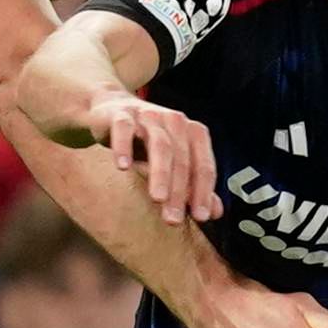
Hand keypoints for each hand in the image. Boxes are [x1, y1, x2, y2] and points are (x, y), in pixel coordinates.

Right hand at [87, 90, 219, 225]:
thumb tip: (215, 213)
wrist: (113, 108)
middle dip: (180, 190)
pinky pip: (124, 128)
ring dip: (160, 173)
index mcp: (192, 132)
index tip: (201, 217)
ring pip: (159, 145)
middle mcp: (174, 121)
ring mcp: (148, 116)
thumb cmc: (146, 140)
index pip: (204, 165)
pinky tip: (123, 167)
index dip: (204, 192)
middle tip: (174, 218)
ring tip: (158, 199)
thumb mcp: (172, 161)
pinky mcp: (121, 114)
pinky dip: (124, 147)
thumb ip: (194, 185)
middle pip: (182, 158)